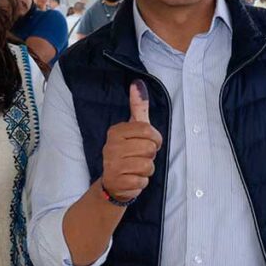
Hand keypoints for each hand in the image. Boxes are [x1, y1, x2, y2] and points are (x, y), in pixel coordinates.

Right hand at [100, 80, 162, 201]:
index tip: (150, 142)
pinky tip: (132, 179)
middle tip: (140, 157)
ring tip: (137, 168)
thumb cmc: (128, 152)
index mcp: (115, 131)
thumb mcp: (134, 128)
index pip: (147, 130)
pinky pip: (142, 181)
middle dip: (150, 156)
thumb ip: (138, 107)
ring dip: (147, 170)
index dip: (155, 139)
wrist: (114, 182)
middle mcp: (110, 147)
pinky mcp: (116, 182)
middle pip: (149, 148)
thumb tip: (138, 83)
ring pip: (147, 166)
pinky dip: (141, 182)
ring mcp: (112, 165)